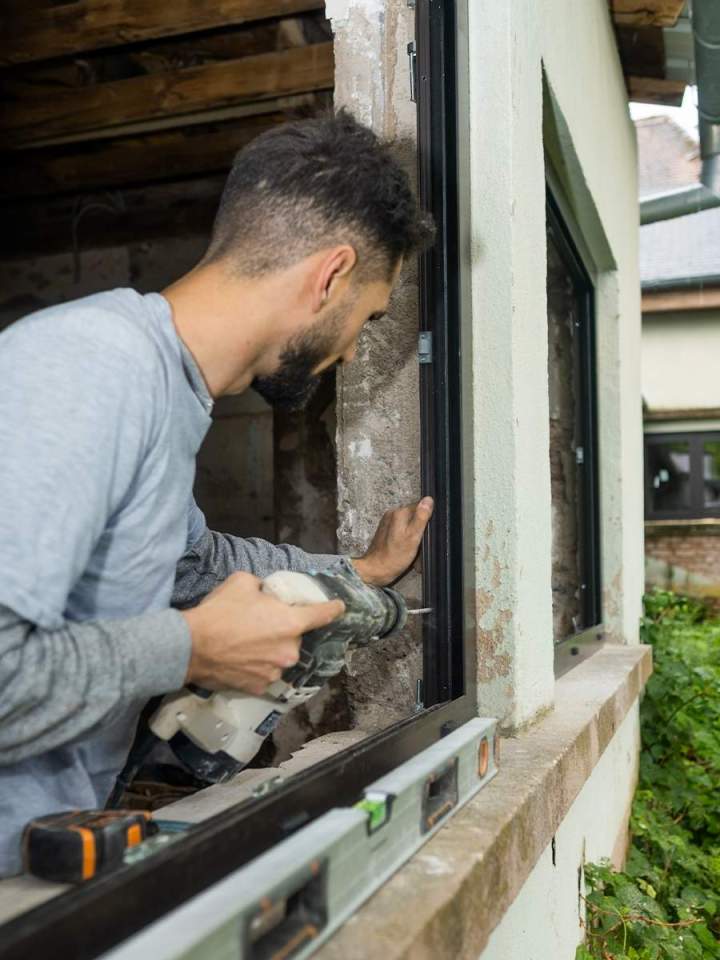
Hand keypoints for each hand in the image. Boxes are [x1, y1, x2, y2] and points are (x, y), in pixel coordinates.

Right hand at [182, 572, 344, 693]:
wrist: (190, 646)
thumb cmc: (219, 611)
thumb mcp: (243, 582)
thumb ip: (263, 586)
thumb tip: (264, 592)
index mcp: (291, 623)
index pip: (322, 614)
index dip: (333, 609)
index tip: (340, 608)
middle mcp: (290, 650)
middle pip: (295, 636)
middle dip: (283, 629)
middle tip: (261, 623)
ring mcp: (276, 671)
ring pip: (280, 656)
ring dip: (270, 649)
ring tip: (246, 643)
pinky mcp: (260, 687)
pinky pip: (265, 672)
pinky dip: (257, 666)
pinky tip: (240, 658)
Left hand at [352, 497, 433, 586]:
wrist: (375, 570)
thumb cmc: (395, 556)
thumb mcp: (413, 537)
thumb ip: (421, 517)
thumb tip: (429, 499)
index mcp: (399, 512)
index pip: (421, 508)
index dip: (428, 521)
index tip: (428, 534)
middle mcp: (393, 514)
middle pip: (415, 518)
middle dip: (421, 532)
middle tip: (422, 547)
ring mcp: (388, 523)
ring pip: (410, 527)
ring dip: (415, 539)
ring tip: (416, 553)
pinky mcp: (387, 532)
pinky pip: (402, 533)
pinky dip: (408, 542)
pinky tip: (409, 553)